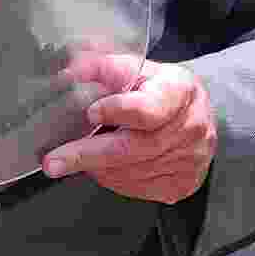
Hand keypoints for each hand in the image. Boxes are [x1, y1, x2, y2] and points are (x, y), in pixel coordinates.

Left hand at [42, 55, 215, 204]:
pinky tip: (104, 166)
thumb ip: (105, 68)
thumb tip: (70, 70)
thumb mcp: (141, 69)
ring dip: (96, 166)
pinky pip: (135, 187)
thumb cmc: (164, 92)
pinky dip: (112, 178)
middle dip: (86, 155)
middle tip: (54, 162)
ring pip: (129, 171)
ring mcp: (187, 160)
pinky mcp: (180, 184)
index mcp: (179, 91)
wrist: (200, 120)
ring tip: (77, 156)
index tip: (90, 113)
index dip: (117, 111)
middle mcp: (188, 128)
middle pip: (131, 147)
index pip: (147, 108)